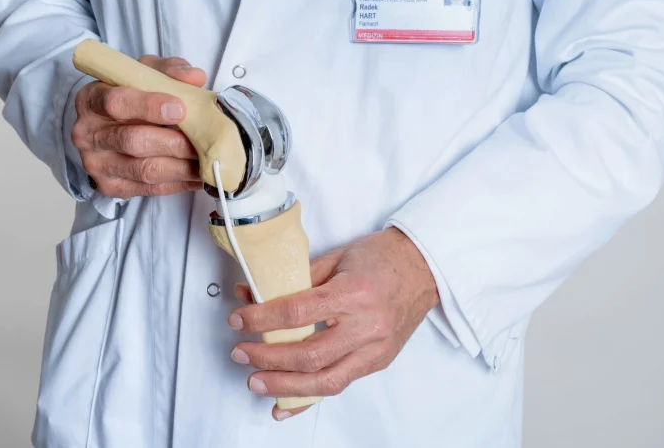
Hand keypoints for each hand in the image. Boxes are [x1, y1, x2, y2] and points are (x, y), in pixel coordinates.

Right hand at [71, 55, 206, 198]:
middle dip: (174, 143)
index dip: (149, 107)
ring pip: (145, 170)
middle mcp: (88, 134)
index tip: (180, 109)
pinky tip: (198, 175)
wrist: (107, 126)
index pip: (117, 103)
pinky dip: (179, 183)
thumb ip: (169, 71)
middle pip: (133, 141)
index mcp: (92, 99)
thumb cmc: (130, 94)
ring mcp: (97, 164)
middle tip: (205, 141)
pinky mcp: (110, 187)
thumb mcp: (145, 72)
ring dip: (182, 167)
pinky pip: (149, 189)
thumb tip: (195, 78)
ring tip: (209, 160)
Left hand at [228, 227, 437, 420]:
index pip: (298, 312)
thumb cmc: (381, 257)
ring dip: (284, 385)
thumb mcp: (336, 258)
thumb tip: (252, 293)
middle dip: (268, 357)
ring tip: (256, 381)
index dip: (262, 319)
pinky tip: (285, 405)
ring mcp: (375, 349)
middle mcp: (366, 326)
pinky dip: (309, 398)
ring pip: (324, 380)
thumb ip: (294, 279)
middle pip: (309, 354)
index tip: (239, 320)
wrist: (424, 268)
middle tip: (241, 352)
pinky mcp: (378, 361)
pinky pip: (340, 384)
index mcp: (353, 293)